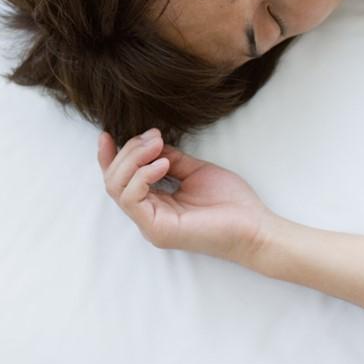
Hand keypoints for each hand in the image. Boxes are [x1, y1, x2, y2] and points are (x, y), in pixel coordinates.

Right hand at [97, 128, 274, 265]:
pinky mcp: (158, 230)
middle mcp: (148, 216)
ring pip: (117, 188)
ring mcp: (151, 225)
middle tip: (152, 137)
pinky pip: (132, 199)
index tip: (107, 134)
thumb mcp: (195, 170)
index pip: (119, 180)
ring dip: (132, 160)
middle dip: (127, 152)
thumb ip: (171, 158)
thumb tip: (151, 143)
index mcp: (155, 204)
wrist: (255, 226)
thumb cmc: (231, 202)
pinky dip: (142, 176)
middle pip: (113, 181)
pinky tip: (163, 164)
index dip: (109, 157)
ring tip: (156, 147)